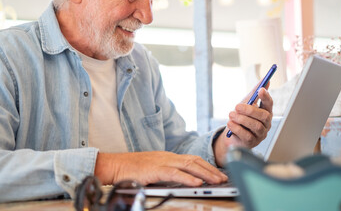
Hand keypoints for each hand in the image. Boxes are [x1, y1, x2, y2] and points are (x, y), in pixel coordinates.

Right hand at [94, 151, 227, 185]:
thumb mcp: (154, 169)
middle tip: (223, 177)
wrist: (116, 165)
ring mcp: (162, 162)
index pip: (192, 159)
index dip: (207, 165)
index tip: (217, 172)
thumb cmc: (133, 169)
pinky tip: (197, 183)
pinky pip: (174, 173)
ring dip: (205, 173)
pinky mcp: (155, 169)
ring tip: (217, 180)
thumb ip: (168, 173)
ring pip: (188, 165)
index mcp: (168, 157)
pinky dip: (187, 178)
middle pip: (194, 160)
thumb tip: (183, 181)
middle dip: (211, 169)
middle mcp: (168, 157)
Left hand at [213, 82, 272, 166]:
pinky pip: (246, 135)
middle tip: (237, 106)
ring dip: (241, 119)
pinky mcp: (252, 142)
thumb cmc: (241, 117)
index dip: (266, 97)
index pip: (269, 104)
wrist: (231, 135)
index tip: (260, 90)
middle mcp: (266, 124)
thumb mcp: (245, 103)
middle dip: (250, 110)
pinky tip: (230, 124)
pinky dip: (237, 128)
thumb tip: (265, 81)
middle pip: (264, 116)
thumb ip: (254, 93)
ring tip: (231, 114)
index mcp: (265, 112)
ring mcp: (260, 134)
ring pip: (255, 126)